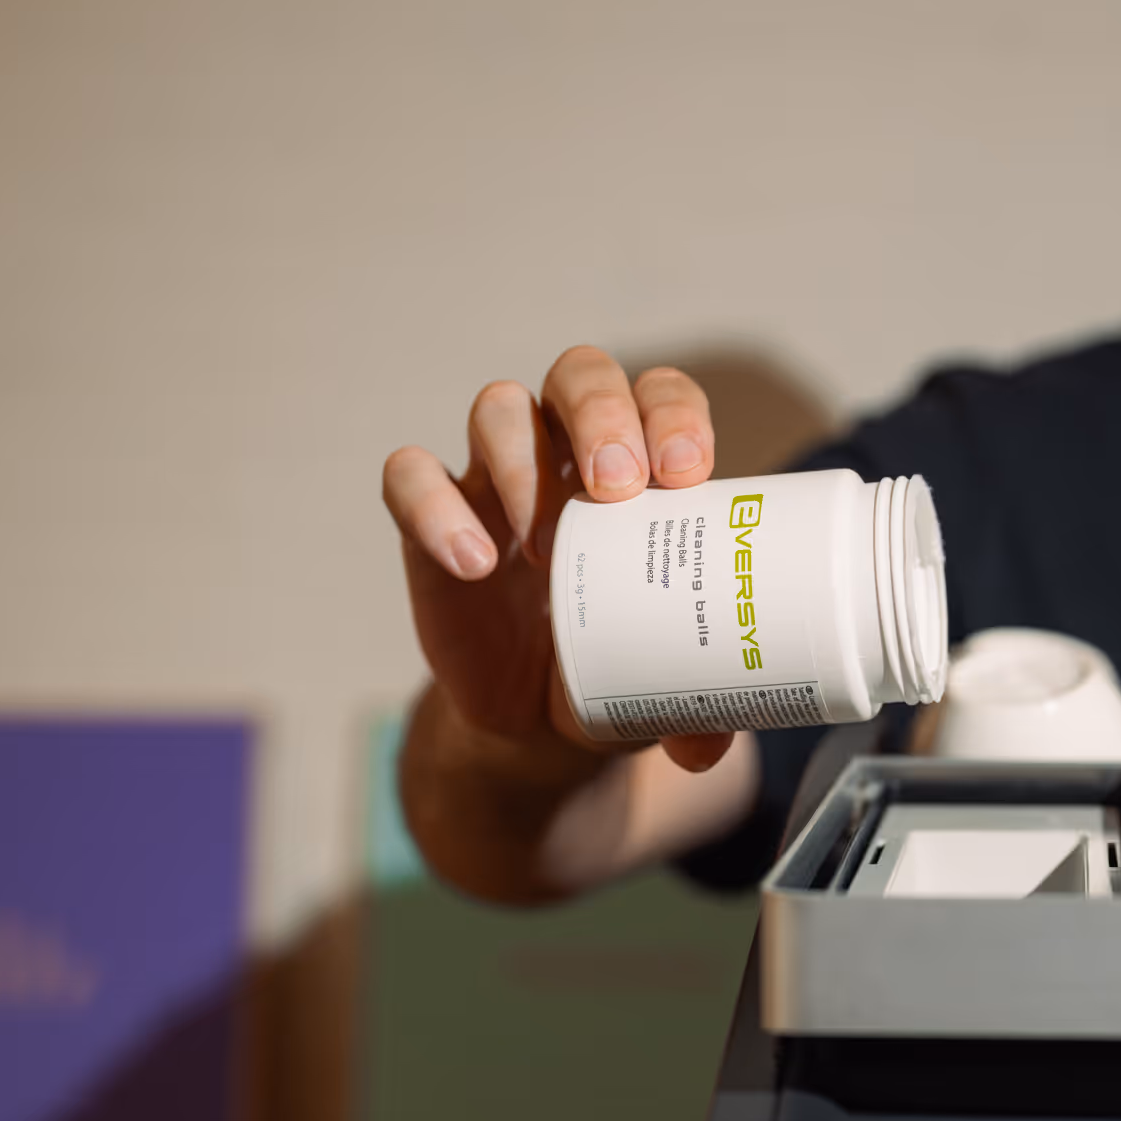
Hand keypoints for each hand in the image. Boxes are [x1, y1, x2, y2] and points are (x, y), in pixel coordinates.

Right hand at [382, 347, 733, 772]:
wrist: (537, 718)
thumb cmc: (620, 662)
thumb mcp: (668, 680)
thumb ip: (700, 703)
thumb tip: (710, 745)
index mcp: (644, 465)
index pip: (661, 394)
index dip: (674, 413)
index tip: (687, 473)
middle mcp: (568, 453)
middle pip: (580, 374)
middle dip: (601, 413)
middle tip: (620, 484)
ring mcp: (497, 480)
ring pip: (499, 406)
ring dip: (523, 459)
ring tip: (547, 543)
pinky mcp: (431, 521)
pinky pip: (410, 475)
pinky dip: (435, 506)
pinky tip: (474, 563)